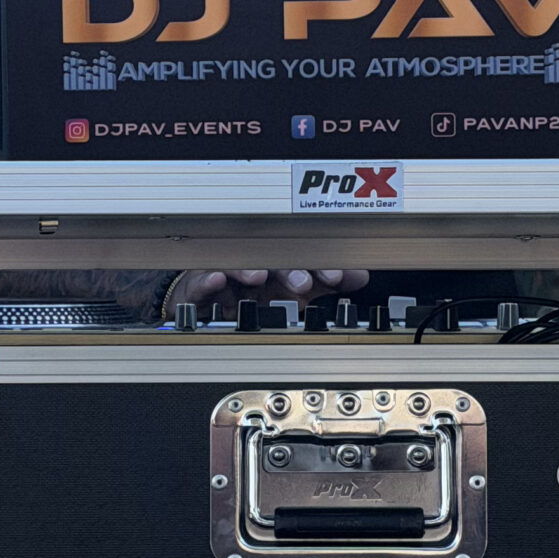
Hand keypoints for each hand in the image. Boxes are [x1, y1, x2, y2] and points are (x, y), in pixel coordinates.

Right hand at [172, 266, 369, 314]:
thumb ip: (326, 282)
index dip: (320, 266)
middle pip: (269, 258)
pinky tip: (216, 279)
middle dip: (288, 268)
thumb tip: (359, 275)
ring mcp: (226, 273)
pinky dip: (206, 280)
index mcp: (280, 263)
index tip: (335, 276)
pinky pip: (199, 281)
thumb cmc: (251, 290)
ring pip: (234, 265)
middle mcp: (254, 263)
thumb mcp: (294, 291)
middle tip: (303, 281)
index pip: (302, 257)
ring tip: (258, 275)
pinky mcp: (199, 286)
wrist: (205, 300)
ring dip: (247, 268)